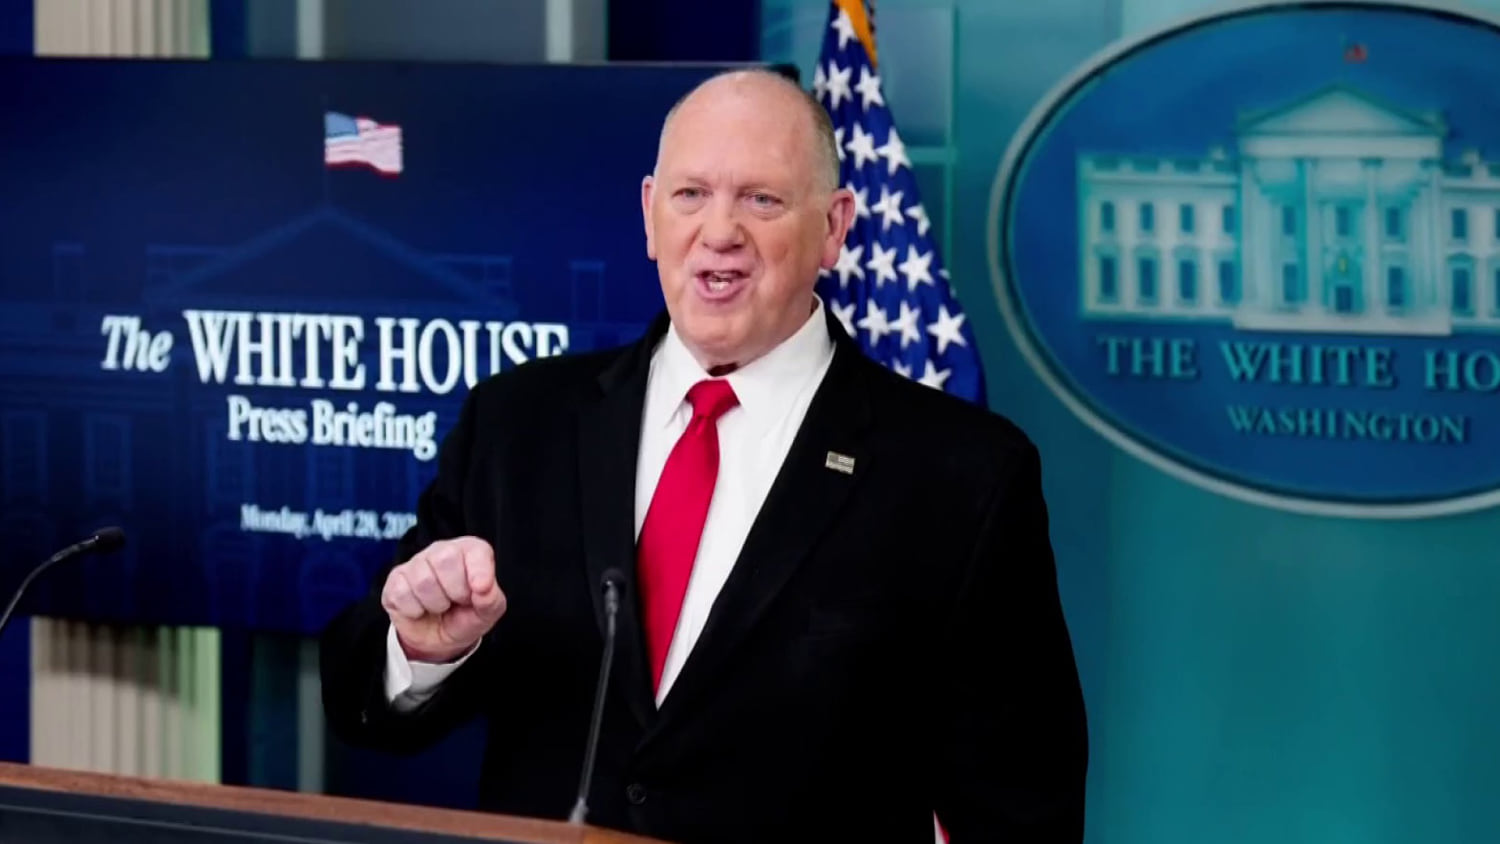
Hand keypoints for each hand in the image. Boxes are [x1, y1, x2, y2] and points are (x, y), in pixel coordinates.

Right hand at [381, 537, 506, 662]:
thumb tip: (485, 589)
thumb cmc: (464, 617)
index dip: (479, 570)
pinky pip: (402, 594)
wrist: (436, 639)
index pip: (475, 550)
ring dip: (435, 604)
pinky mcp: (396, 579)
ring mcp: (416, 563)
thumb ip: (491, 601)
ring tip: (440, 606)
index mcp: (470, 552)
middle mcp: (442, 550)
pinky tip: (420, 609)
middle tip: (457, 601)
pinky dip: (415, 610)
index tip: (481, 589)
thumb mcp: (486, 614)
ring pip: (423, 580)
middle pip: (445, 559)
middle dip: (455, 590)